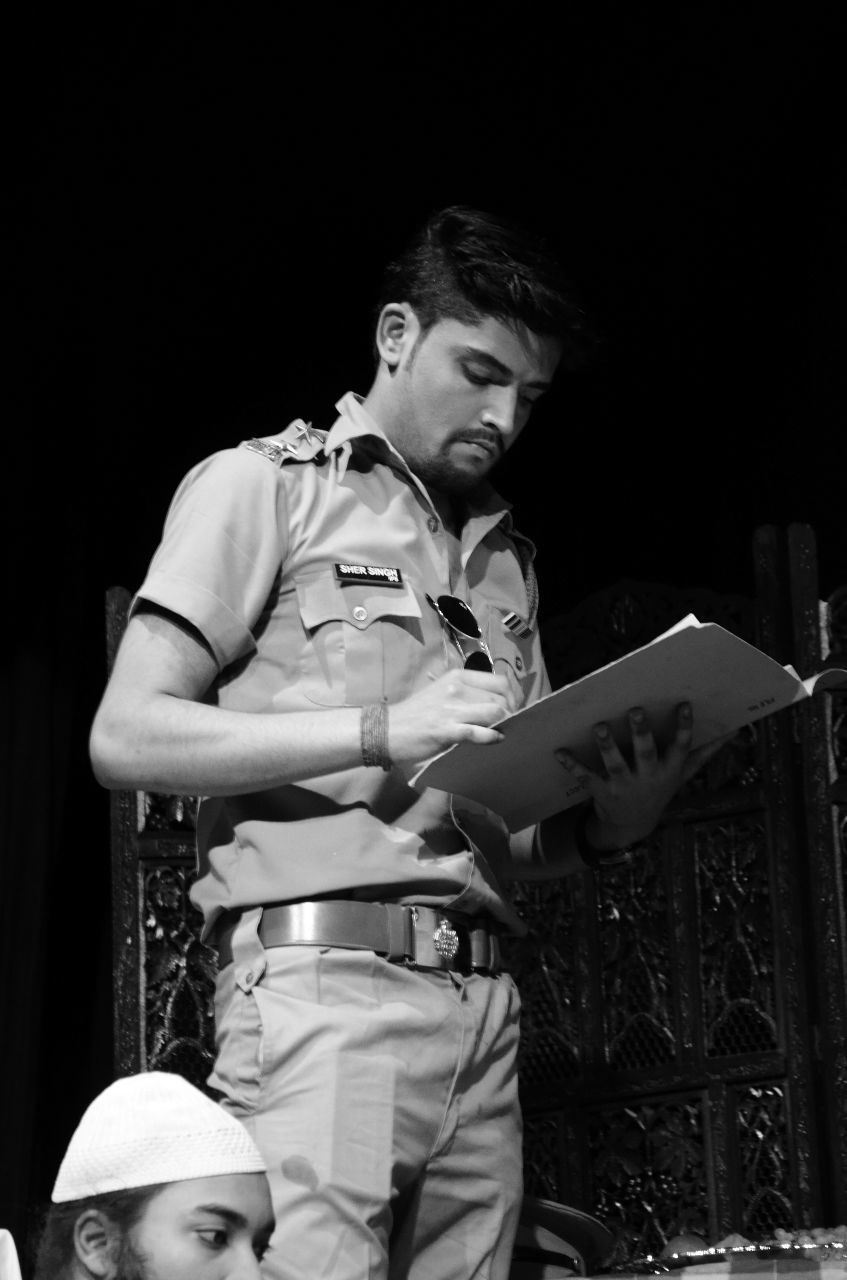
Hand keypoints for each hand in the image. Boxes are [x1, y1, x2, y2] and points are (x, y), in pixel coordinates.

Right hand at [389, 669, 515, 773]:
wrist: (387, 729)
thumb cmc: (417, 713)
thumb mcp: (442, 692)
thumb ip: (467, 693)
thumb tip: (497, 702)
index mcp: (457, 677)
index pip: (500, 681)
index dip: (512, 696)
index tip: (513, 708)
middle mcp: (456, 689)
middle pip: (501, 697)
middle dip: (512, 712)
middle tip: (511, 724)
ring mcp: (452, 709)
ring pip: (495, 712)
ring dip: (504, 724)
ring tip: (502, 732)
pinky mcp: (447, 730)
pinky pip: (480, 732)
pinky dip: (492, 737)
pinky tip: (495, 740)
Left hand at [554, 703, 726, 849]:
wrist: (631, 826)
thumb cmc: (659, 789)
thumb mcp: (683, 774)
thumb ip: (706, 752)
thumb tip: (735, 730)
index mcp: (669, 770)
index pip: (681, 747)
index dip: (684, 727)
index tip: (683, 705)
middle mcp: (648, 777)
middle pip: (646, 753)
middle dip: (641, 733)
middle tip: (635, 710)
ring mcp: (625, 785)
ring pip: (615, 763)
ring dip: (607, 745)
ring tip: (599, 726)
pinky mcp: (602, 791)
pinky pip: (586, 777)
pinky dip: (571, 764)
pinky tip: (559, 751)